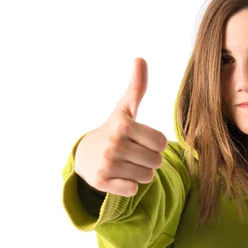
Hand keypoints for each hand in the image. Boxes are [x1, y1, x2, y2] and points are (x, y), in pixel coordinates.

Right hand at [74, 58, 167, 196]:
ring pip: (147, 177)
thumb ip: (137, 86)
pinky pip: (133, 189)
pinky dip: (129, 185)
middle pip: (156, 161)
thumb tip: (140, 58)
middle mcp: (114, 144)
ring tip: (126, 164)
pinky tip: (119, 176)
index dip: (155, 143)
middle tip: (133, 153)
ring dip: (141, 172)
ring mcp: (107, 164)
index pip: (161, 142)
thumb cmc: (114, 130)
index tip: (141, 139)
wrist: (85, 154)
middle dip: (149, 159)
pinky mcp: (102, 182)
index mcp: (124, 125)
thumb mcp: (125, 108)